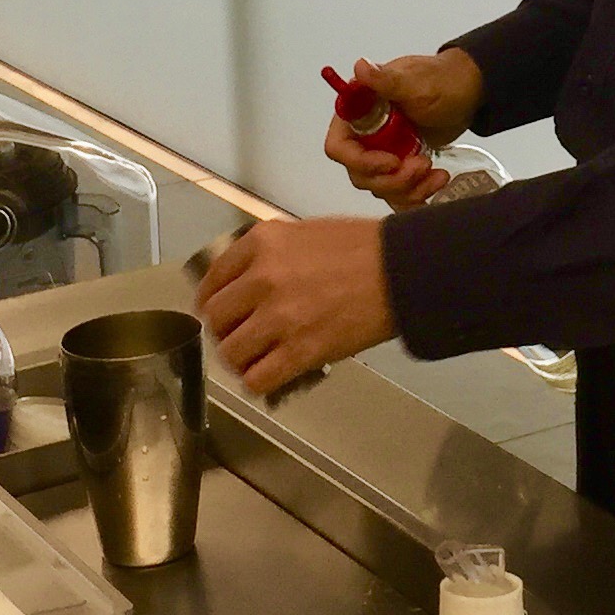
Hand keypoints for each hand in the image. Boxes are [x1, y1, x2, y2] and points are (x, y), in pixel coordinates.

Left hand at [193, 217, 396, 398]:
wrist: (402, 269)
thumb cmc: (361, 247)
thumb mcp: (304, 232)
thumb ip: (269, 254)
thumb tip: (245, 281)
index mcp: (262, 243)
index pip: (212, 280)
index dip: (214, 301)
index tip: (223, 312)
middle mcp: (261, 278)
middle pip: (216, 319)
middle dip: (226, 331)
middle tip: (243, 336)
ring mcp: (279, 317)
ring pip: (231, 353)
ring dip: (241, 359)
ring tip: (258, 358)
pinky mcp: (300, 351)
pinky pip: (257, 379)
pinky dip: (260, 381)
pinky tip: (272, 374)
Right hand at [324, 48, 484, 206]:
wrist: (467, 92)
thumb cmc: (440, 81)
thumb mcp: (415, 81)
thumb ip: (386, 80)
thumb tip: (360, 67)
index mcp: (358, 113)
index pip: (339, 148)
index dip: (360, 162)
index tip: (392, 161)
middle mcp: (364, 136)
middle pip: (360, 175)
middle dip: (392, 179)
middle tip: (422, 165)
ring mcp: (383, 154)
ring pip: (381, 188)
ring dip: (408, 188)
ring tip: (436, 172)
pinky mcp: (401, 167)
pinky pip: (399, 193)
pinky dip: (418, 193)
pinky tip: (439, 180)